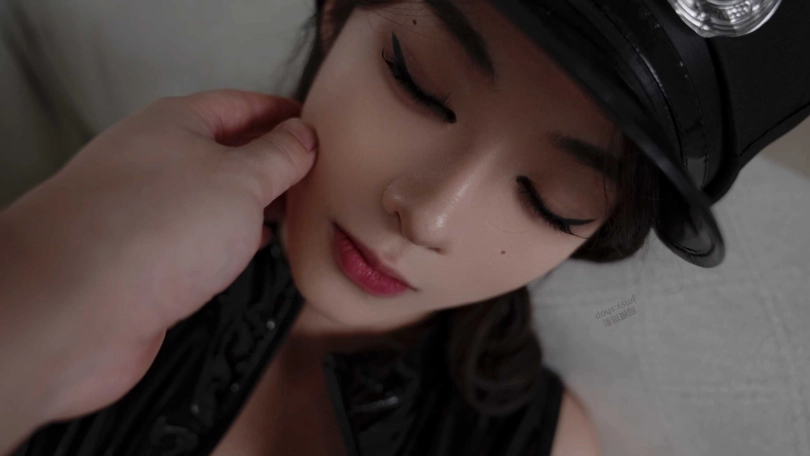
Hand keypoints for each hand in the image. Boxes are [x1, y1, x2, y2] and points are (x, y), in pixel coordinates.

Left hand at [0, 90, 316, 431]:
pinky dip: (231, 240)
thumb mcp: (239, 180)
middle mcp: (156, 163)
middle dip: (271, 162)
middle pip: (225, 151)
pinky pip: (199, 238)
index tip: (312, 124)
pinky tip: (251, 249)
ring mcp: (149, 212)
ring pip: (212, 198)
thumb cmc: (149, 231)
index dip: (281, 112)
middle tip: (313, 173)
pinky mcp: (146, 258)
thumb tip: (302, 138)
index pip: (240, 105)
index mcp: (175, 125)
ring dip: (253, 205)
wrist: (76, 308)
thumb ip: (279, 157)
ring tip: (292, 211)